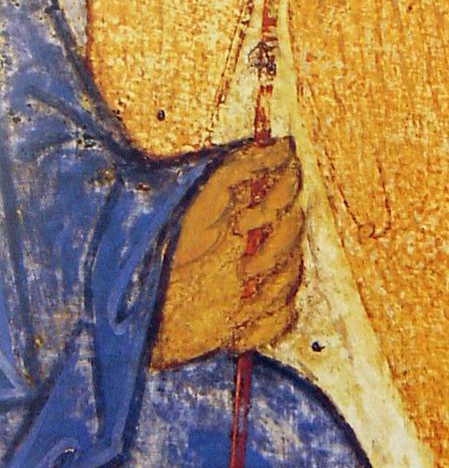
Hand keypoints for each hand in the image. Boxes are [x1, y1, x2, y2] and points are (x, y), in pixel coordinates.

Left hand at [152, 137, 304, 366]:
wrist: (133, 303)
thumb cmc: (163, 241)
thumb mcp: (202, 194)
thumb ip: (246, 165)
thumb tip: (288, 145)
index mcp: (243, 210)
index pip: (288, 198)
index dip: (275, 209)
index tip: (243, 220)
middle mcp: (251, 243)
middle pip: (294, 240)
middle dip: (272, 254)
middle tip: (241, 266)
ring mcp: (252, 282)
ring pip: (291, 280)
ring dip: (270, 289)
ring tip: (235, 294)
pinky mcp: (248, 320)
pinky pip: (282, 320)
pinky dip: (267, 322)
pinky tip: (238, 322)